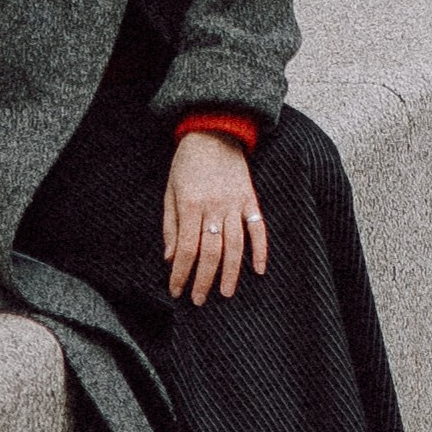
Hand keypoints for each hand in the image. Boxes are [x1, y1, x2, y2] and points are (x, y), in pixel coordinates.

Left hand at [163, 130, 267, 303]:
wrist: (213, 131)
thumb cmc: (186, 163)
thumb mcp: (170, 191)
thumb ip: (171, 226)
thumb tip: (170, 259)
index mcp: (190, 204)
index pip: (186, 249)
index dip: (181, 273)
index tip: (176, 290)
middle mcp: (214, 206)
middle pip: (211, 252)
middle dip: (203, 280)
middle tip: (198, 300)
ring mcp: (235, 203)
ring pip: (235, 245)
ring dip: (230, 272)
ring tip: (225, 293)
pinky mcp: (250, 199)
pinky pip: (258, 228)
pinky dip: (261, 249)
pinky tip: (259, 270)